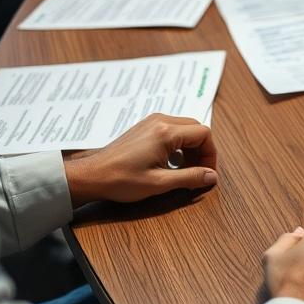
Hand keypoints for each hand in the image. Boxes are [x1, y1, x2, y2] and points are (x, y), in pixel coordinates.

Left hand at [63, 114, 217, 207]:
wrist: (92, 175)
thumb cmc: (121, 180)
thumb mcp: (159, 183)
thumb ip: (190, 178)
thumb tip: (212, 176)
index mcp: (166, 132)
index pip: (204, 134)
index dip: (210, 154)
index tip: (207, 173)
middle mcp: (160, 121)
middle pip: (196, 129)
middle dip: (202, 150)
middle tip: (199, 171)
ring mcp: (151, 122)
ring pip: (185, 128)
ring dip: (191, 148)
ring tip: (185, 169)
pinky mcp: (145, 127)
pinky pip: (172, 129)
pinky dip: (179, 144)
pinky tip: (171, 162)